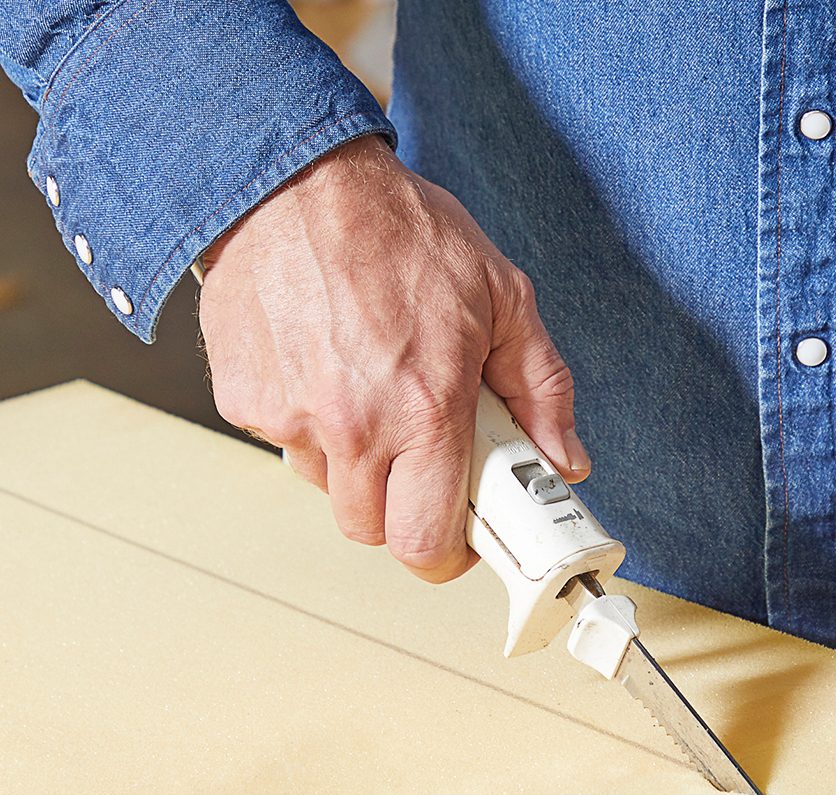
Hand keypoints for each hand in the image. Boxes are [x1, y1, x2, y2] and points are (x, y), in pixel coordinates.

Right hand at [198, 134, 588, 581]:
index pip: (427, 543)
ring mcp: (291, 416)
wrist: (292, 173)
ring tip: (373, 396)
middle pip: (375, 531)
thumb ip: (542, 389)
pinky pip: (286, 445)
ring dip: (357, 466)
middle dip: (404, 509)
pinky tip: (326, 370)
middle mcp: (353, 424)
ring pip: (329, 490)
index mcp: (425, 407)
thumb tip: (564, 458)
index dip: (447, 555)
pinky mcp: (245, 401)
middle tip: (421, 460)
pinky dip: (310, 426)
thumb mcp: (502, 296)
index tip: (460, 539)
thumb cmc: (398, 229)